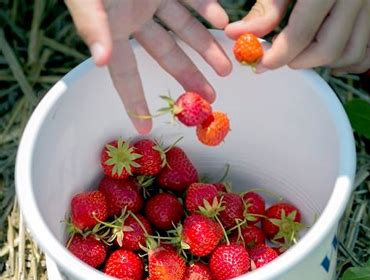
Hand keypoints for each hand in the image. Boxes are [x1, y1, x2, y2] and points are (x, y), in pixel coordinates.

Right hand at [65, 0, 231, 133]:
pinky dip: (209, 8)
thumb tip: (101, 61)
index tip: (145, 128)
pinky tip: (224, 21)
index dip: (133, 102)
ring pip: (185, 29)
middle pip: (166, 55)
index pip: (125, 74)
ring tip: (226, 69)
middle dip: (188, 76)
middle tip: (210, 98)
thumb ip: (93, 25)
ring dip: (207, 47)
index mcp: (115, 28)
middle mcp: (136, 17)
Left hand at [225, 0, 369, 74]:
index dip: (277, 55)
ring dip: (324, 64)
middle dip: (299, 61)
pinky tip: (332, 60)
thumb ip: (267, 8)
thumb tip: (240, 35)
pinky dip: (355, 61)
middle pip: (328, 48)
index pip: (301, 33)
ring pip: (352, 53)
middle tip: (279, 58)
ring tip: (302, 56)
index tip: (260, 63)